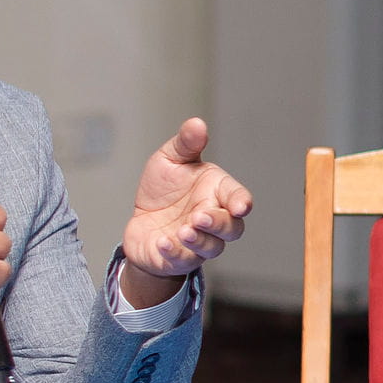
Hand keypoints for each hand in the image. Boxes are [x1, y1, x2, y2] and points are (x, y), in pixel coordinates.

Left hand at [118, 119, 250, 304]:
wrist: (142, 221)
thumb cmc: (163, 191)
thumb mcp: (170, 160)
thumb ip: (186, 144)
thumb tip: (197, 123)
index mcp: (217, 193)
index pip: (238, 198)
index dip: (241, 202)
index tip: (240, 206)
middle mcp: (214, 220)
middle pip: (232, 228)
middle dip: (219, 224)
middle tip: (200, 217)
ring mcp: (199, 242)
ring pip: (212, 247)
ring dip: (200, 240)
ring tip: (183, 230)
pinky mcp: (179, 258)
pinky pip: (183, 259)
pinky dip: (175, 252)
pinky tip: (163, 241)